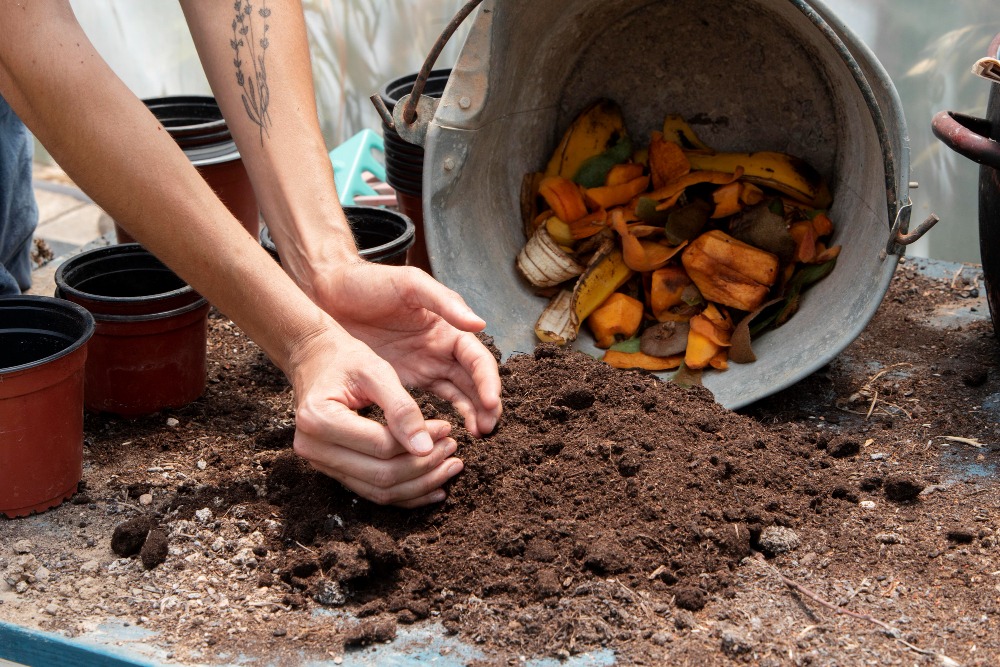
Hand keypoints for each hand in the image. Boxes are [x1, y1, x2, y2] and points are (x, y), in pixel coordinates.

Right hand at [287, 325, 464, 507]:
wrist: (315, 360)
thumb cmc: (345, 360)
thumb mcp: (375, 371)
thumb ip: (401, 408)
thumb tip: (426, 448)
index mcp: (319, 419)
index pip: (381, 445)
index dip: (420, 442)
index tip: (448, 429)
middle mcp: (313, 447)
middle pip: (380, 475)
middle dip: (424, 467)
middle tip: (453, 449)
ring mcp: (320, 463)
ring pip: (378, 490)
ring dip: (419, 484)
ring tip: (450, 467)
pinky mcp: (333, 470)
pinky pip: (372, 491)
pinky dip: (405, 493)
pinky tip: (433, 488)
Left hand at [309, 259, 502, 436]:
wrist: (329, 292)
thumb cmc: (370, 282)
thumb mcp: (409, 284)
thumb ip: (444, 302)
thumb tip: (480, 324)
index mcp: (448, 328)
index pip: (477, 359)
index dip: (488, 381)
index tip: (491, 403)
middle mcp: (441, 350)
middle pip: (474, 382)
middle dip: (485, 405)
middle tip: (487, 429)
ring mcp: (424, 366)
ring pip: (458, 395)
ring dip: (470, 414)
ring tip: (477, 436)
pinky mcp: (403, 380)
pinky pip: (430, 402)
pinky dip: (443, 418)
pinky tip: (447, 434)